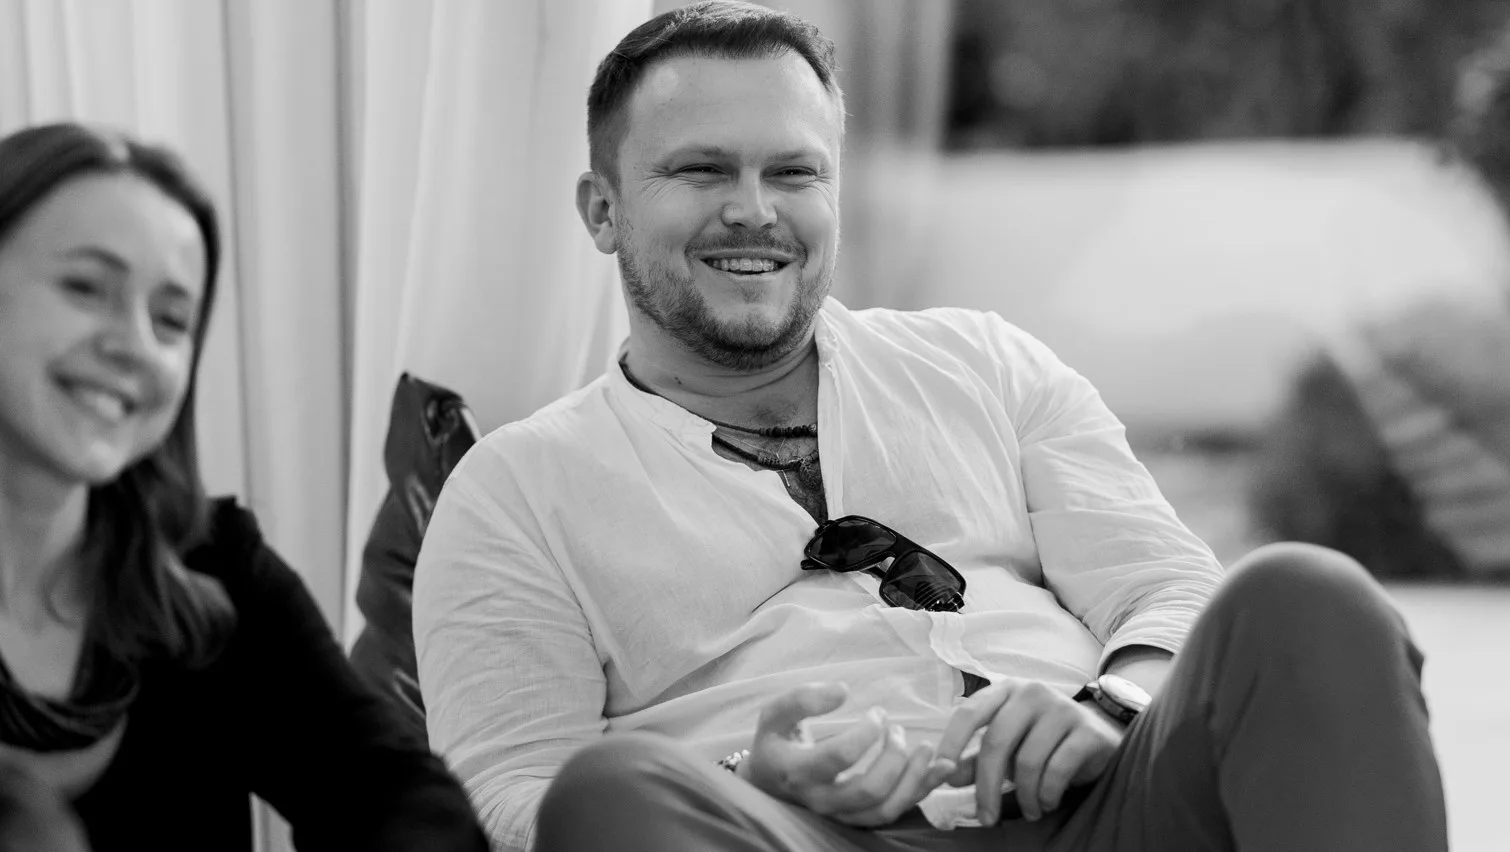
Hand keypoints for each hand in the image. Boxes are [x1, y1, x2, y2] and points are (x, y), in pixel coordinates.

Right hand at [740, 682, 956, 827]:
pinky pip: (893, 813)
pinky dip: (921, 792)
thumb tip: (842, 689)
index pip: (838, 757)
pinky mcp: (857, 817)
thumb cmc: (776, 740)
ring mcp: (840, 814)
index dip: (865, 732)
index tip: (877, 713)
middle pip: (868, 790)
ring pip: (885, 809)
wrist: (769, 780)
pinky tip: (940, 769)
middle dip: (892, 756)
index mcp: (798, 770)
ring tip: (928, 749)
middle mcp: (820, 799)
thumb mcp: (775, 713)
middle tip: (895, 728)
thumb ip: (803, 698)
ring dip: (913, 779)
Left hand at [936, 679, 1122, 824]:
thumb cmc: (1041, 742)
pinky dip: (1047, 794)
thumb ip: (975, 759)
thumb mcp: (1006, 748)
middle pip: (996, 742)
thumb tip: (946, 775)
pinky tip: (1047, 803)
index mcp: (1004, 691)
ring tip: (1030, 811)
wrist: (1098, 739)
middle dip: (987, 787)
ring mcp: (1061, 708)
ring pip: (1027, 761)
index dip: (951, 743)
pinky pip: (1057, 770)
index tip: (941, 774)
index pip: (968, 713)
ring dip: (1024, 796)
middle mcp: (1031, 693)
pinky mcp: (1087, 731)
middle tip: (986, 819)